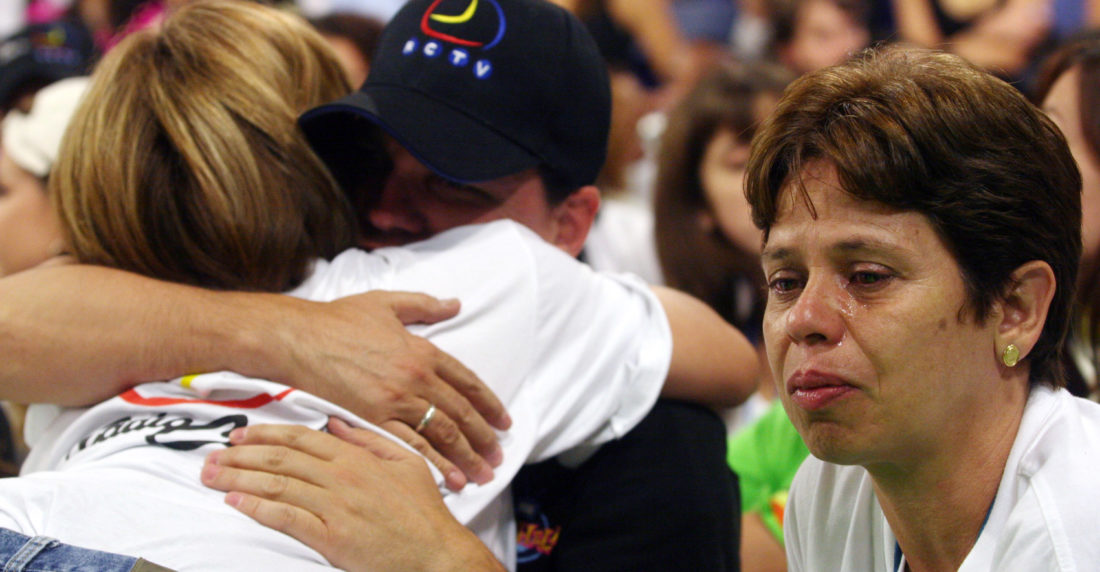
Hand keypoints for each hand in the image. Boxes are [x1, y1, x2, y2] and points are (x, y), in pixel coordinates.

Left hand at [201, 420, 504, 571]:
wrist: (437, 551)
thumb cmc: (425, 512)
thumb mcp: (406, 462)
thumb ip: (370, 440)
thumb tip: (337, 424)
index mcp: (357, 458)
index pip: (301, 438)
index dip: (265, 435)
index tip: (240, 435)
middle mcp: (342, 478)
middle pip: (281, 460)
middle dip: (241, 456)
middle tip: (212, 456)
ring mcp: (335, 507)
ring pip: (278, 485)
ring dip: (240, 480)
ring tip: (213, 477)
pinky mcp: (331, 537)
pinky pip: (287, 519)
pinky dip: (258, 509)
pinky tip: (237, 504)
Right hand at [259, 290, 509, 489]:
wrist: (297, 337)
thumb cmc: (338, 319)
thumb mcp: (387, 303)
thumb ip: (424, 305)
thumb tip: (454, 304)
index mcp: (423, 351)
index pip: (468, 382)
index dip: (489, 404)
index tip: (503, 422)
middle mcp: (415, 377)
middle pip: (461, 413)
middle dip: (483, 438)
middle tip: (498, 457)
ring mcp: (394, 400)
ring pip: (442, 433)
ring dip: (466, 456)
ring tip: (482, 474)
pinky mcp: (372, 418)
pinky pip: (409, 445)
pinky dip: (433, 463)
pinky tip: (449, 479)